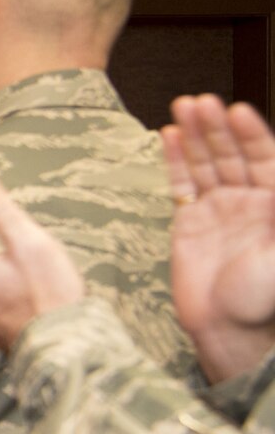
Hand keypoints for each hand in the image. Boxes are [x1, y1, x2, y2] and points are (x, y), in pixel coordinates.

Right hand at [163, 94, 274, 381]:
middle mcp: (251, 201)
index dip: (252, 135)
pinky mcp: (190, 221)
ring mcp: (220, 208)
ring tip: (183, 106)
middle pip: (233, 154)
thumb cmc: (262, 298)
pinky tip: (168, 136)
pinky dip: (174, 159)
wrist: (227, 331)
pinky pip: (182, 183)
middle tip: (201, 102)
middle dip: (217, 128)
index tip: (237, 112)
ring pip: (207, 162)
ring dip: (195, 135)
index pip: (267, 158)